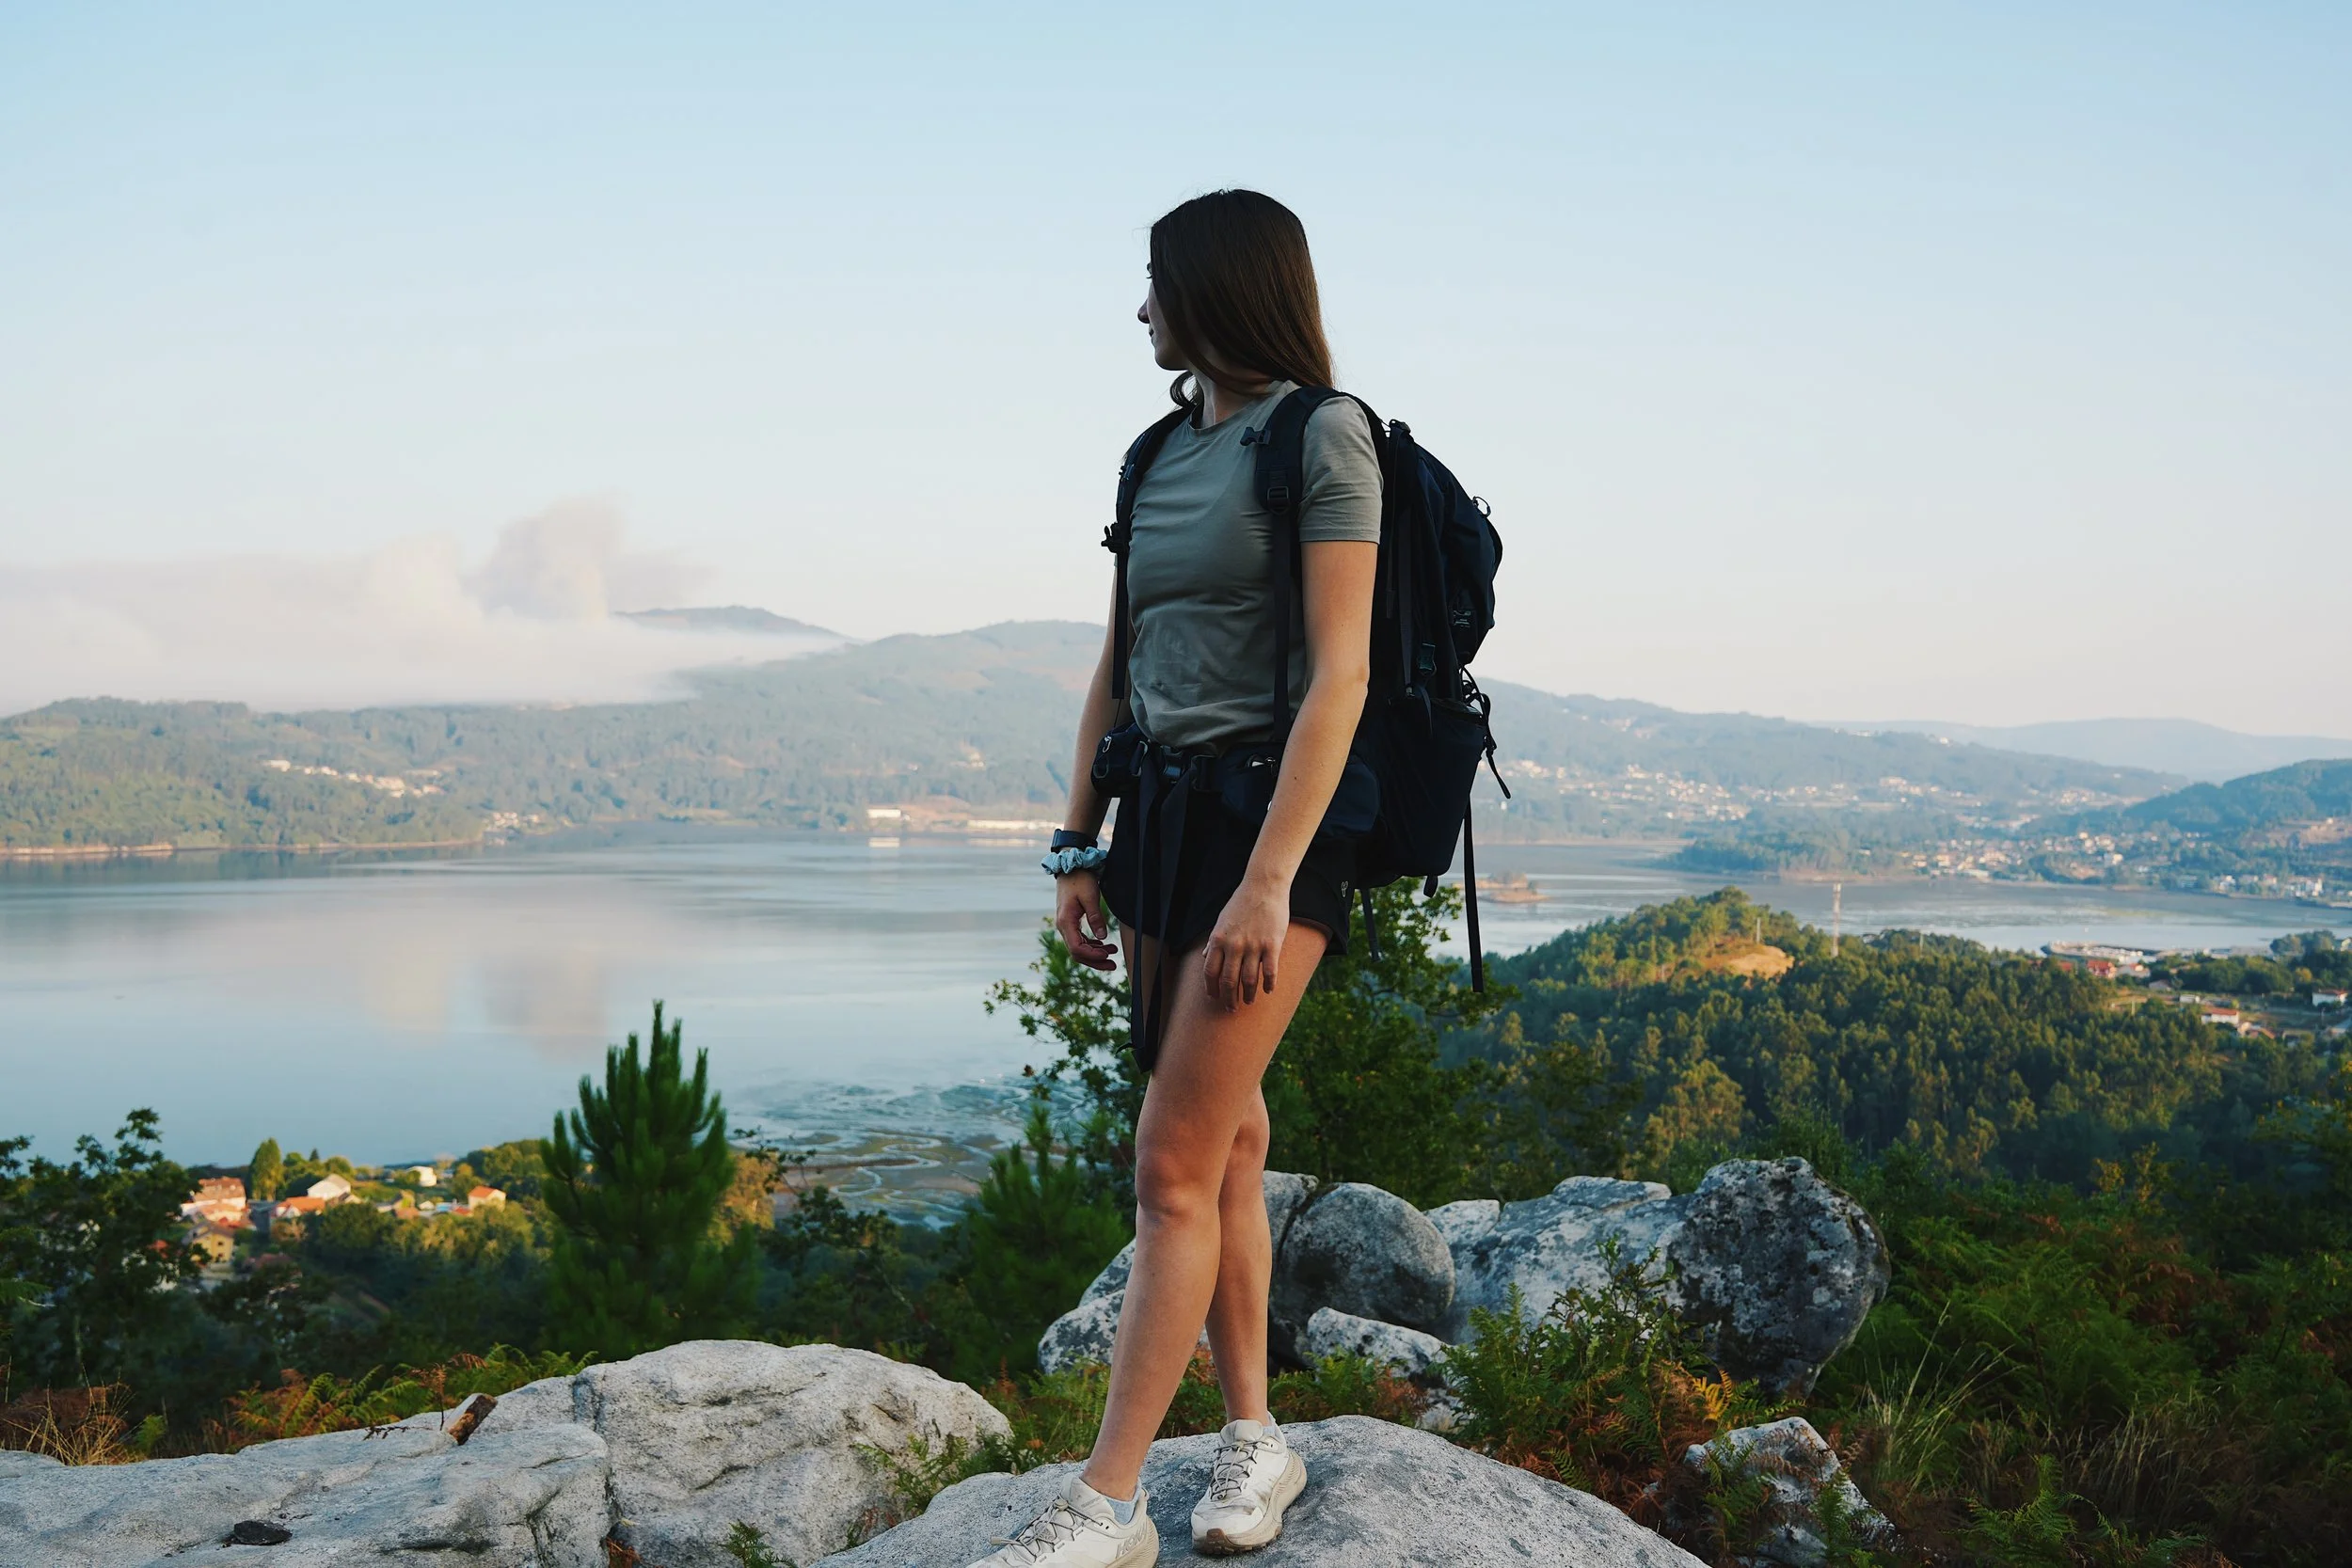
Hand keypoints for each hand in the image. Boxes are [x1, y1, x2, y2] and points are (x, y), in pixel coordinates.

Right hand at [1055, 870, 1117, 971]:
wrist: (1071, 867)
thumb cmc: (1079, 880)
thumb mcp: (1090, 897)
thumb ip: (1096, 918)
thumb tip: (1103, 937)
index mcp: (1065, 922)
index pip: (1076, 948)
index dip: (1092, 955)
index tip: (1107, 955)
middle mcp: (1063, 926)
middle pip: (1077, 953)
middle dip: (1095, 961)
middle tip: (1113, 965)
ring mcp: (1066, 925)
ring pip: (1079, 948)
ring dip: (1095, 953)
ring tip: (1113, 953)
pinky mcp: (1071, 922)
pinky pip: (1080, 939)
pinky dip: (1092, 944)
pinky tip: (1104, 944)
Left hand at [1203, 878, 1289, 1009]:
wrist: (1263, 886)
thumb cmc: (1241, 903)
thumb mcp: (1221, 920)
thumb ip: (1213, 941)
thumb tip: (1204, 957)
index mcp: (1218, 939)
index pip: (1210, 972)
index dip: (1211, 989)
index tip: (1214, 998)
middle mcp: (1234, 945)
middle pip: (1228, 981)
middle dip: (1229, 998)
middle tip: (1231, 1008)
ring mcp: (1253, 945)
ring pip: (1249, 979)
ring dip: (1249, 994)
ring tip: (1249, 1001)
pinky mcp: (1272, 944)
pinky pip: (1270, 971)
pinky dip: (1269, 984)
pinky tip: (1268, 990)